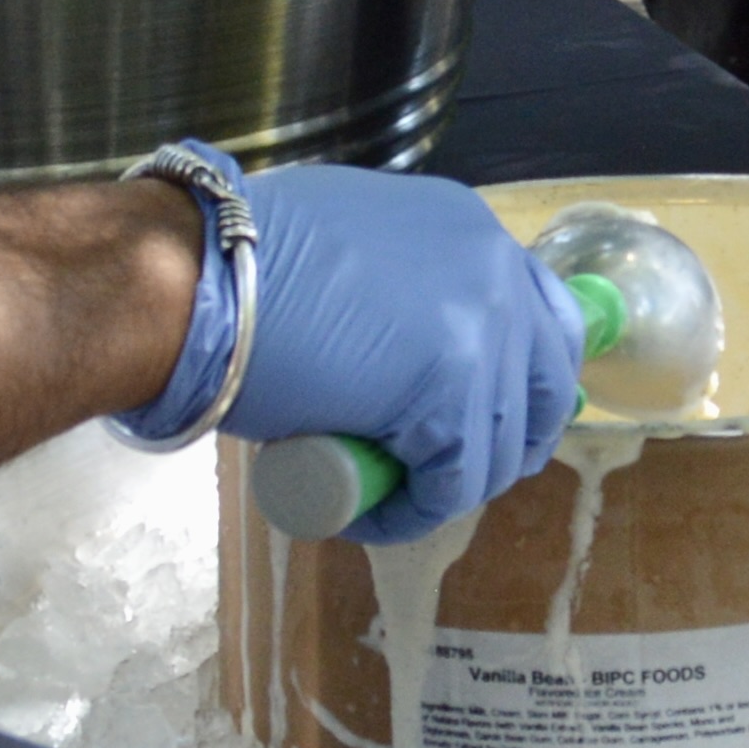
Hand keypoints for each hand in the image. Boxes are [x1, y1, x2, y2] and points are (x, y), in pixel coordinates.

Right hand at [207, 165, 590, 547]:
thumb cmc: (248, 265)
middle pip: (546, 384)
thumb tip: (403, 330)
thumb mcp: (355, 247)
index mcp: (472, 232)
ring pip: (501, 443)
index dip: (519, 381)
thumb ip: (400, 274)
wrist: (202, 278)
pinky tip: (375, 516)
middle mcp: (496, 272)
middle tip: (443, 468)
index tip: (483, 419)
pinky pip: (453, 481)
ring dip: (450, 483)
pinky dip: (415, 512)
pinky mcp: (452, 393)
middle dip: (505, 439)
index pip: (543, 319)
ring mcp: (484, 331)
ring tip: (388, 493)